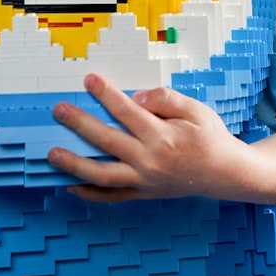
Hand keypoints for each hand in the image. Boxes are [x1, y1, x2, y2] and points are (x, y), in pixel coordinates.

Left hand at [47, 73, 245, 202]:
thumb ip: (166, 99)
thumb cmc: (209, 137)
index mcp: (164, 137)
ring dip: (74, 164)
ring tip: (52, 153)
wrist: (224, 174)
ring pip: (102, 175)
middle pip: (107, 141)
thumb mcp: (196, 110)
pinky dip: (88, 193)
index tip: (89, 79)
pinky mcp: (142, 193)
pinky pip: (111, 197)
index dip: (106, 94)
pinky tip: (69, 184)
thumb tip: (136, 98)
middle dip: (80, 124)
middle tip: (59, 110)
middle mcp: (150, 161)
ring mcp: (144, 181)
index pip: (127, 111)